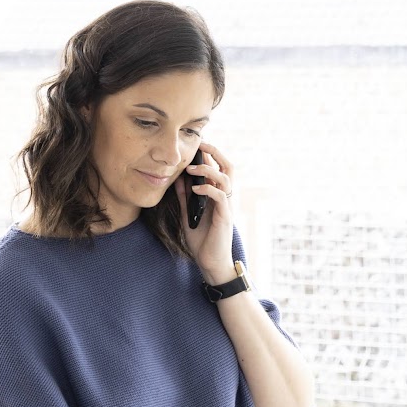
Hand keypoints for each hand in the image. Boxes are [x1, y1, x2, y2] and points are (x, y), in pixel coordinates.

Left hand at [180, 141, 237, 282]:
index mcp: (218, 195)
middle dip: (216, 153)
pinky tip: (195, 189)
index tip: (196, 145)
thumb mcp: (189, 214)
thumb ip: (185, 197)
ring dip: (208, 170)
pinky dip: (208, 188)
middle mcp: (226, 197)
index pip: (218, 168)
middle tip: (201, 144)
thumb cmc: (202, 241)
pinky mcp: (225, 216)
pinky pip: (221, 196)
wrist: (210, 263)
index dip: (210, 154)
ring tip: (192, 169)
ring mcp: (227, 206)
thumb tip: (177, 179)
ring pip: (225, 178)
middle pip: (228, 166)